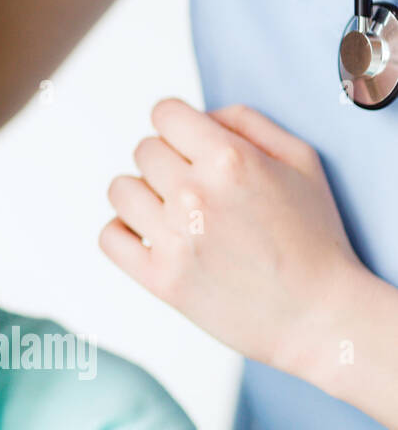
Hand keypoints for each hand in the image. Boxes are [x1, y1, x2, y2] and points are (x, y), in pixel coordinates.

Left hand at [98, 98, 366, 373]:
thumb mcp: (301, 161)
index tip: (189, 144)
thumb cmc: (314, 239)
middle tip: (197, 188)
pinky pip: (109, 235)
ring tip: (174, 213)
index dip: (177, 125)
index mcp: (230, 160)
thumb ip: (246, 122)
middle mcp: (195, 195)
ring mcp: (173, 238)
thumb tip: (200, 115)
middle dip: (168, 162)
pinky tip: (153, 237)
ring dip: (143, 195)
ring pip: (120, 189)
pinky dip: (124, 233)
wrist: (319, 316)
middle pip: (143, 150)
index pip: (164, 113)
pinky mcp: (159, 278)